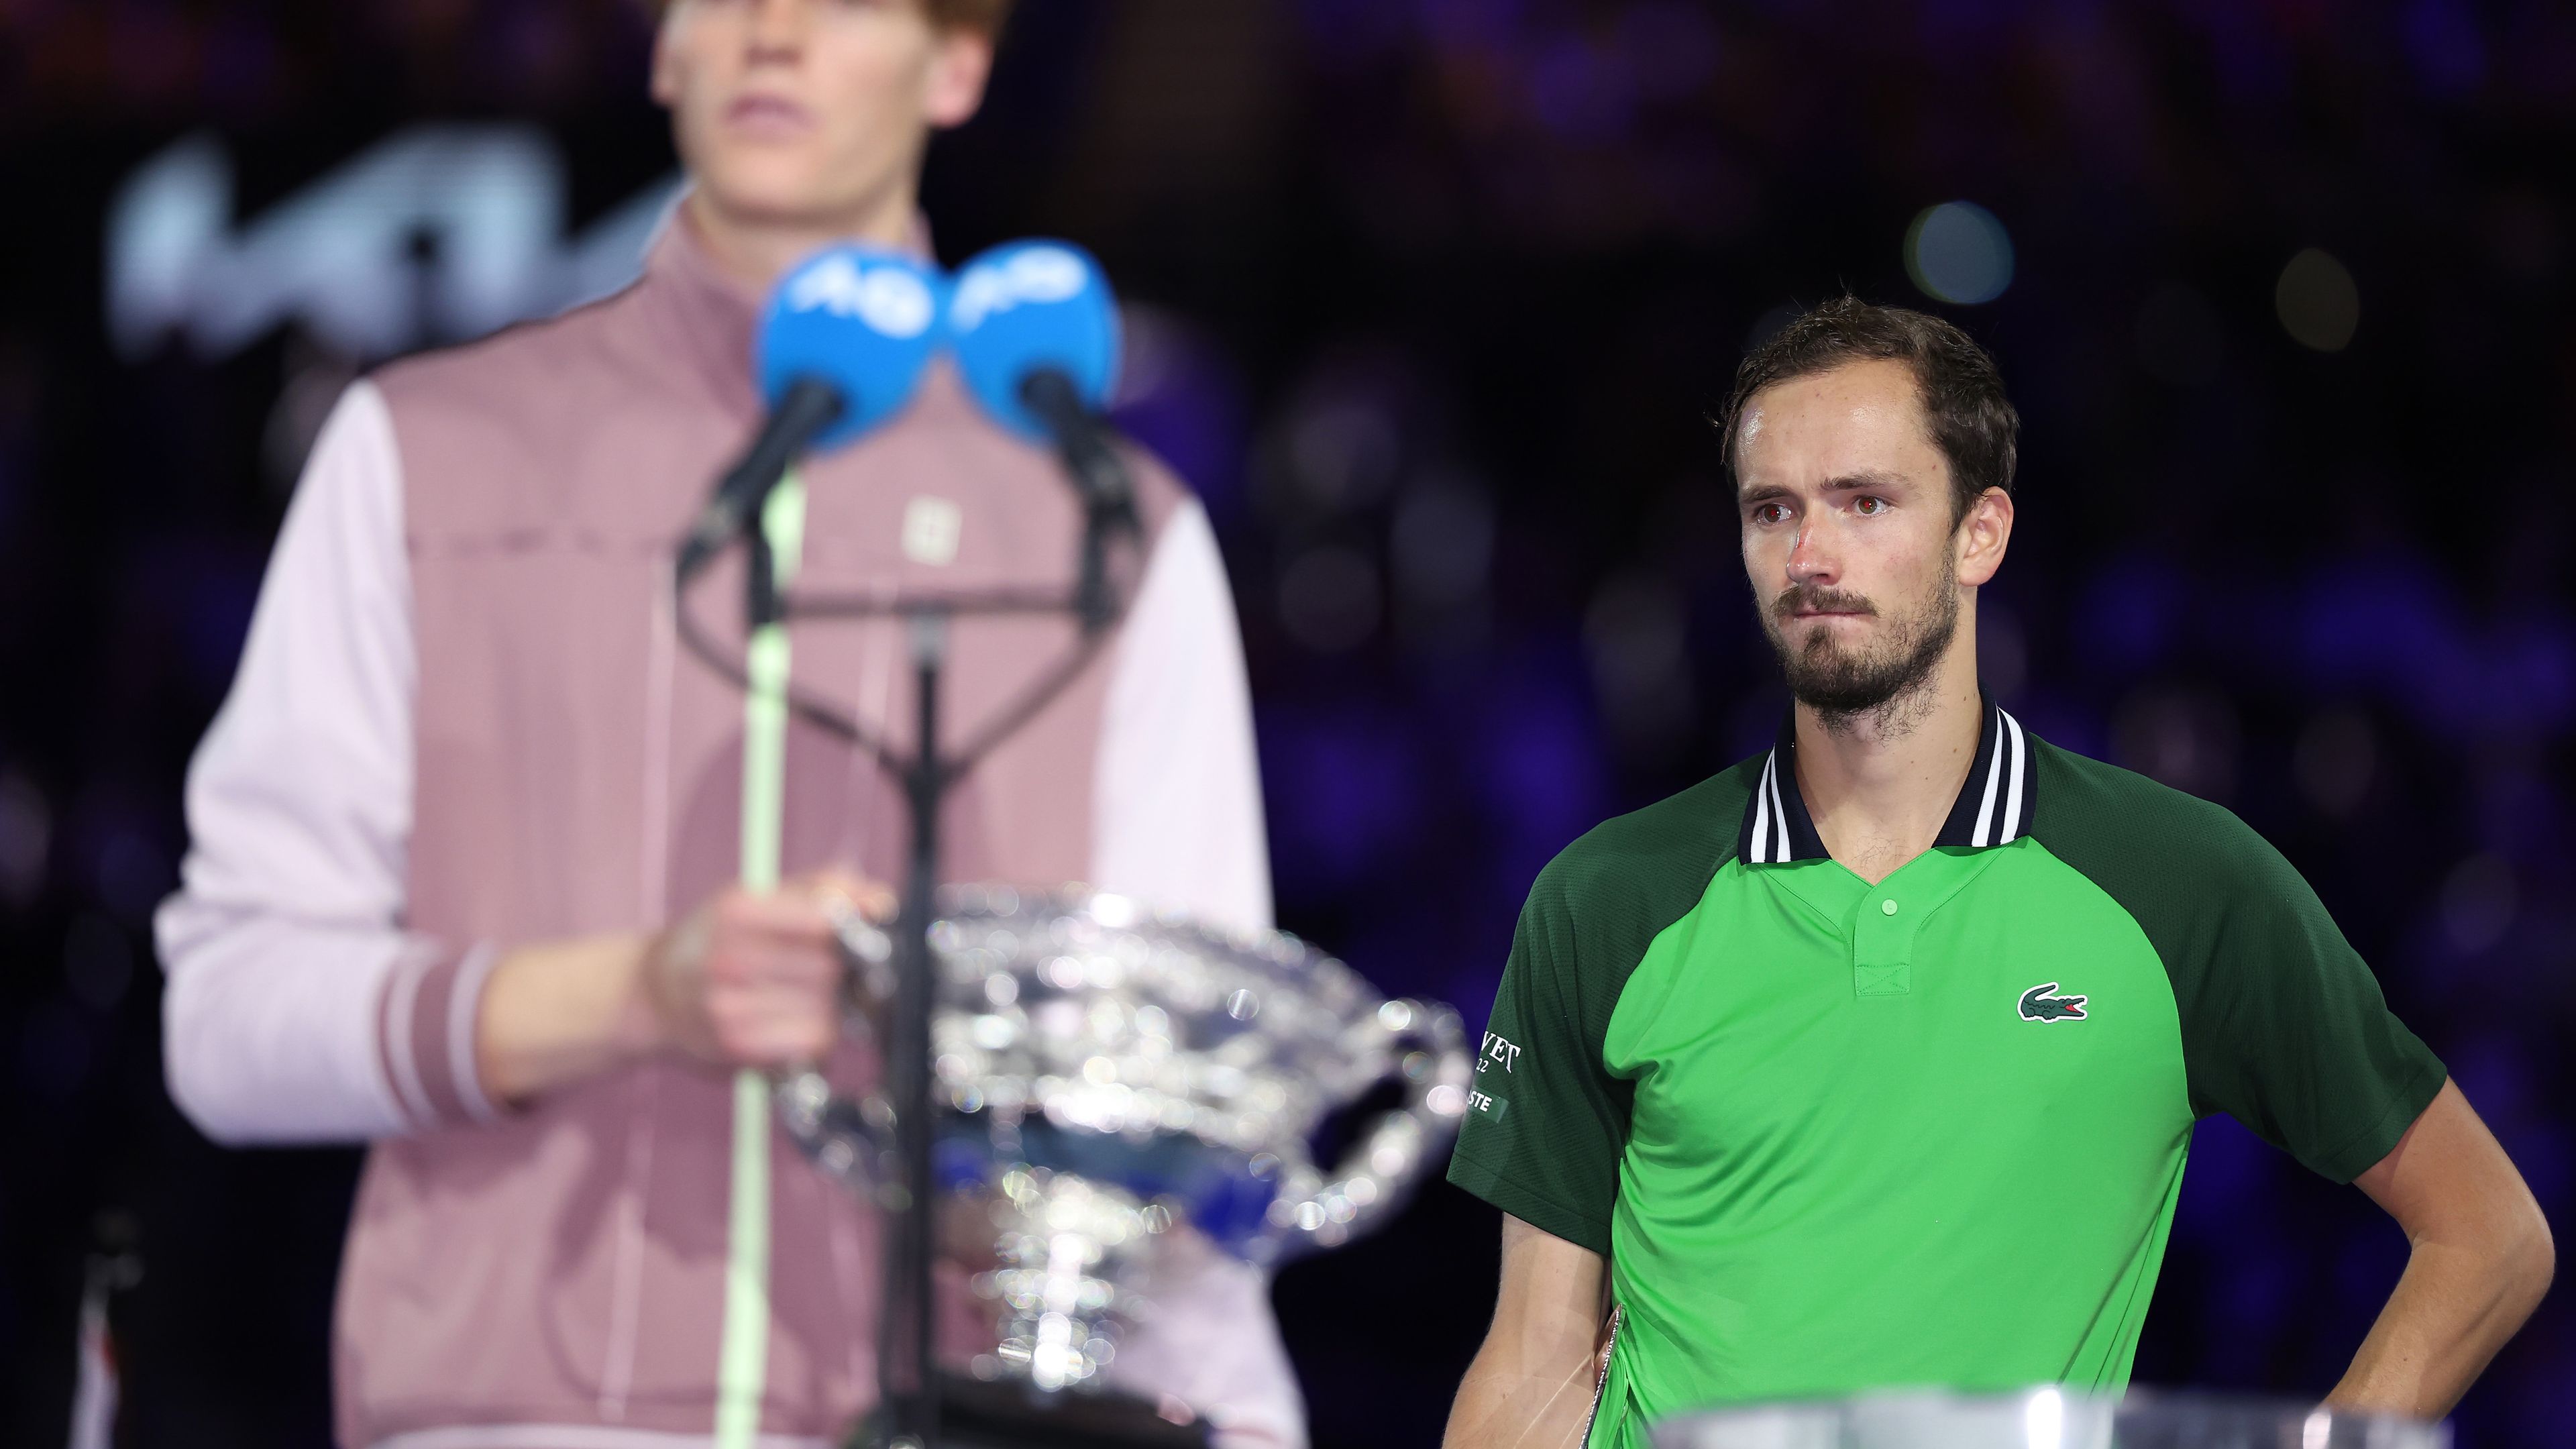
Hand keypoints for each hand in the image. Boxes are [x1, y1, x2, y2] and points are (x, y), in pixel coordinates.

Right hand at [642, 869, 894, 1070]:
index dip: (855, 926)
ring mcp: (729, 1007)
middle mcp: (729, 959)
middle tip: (837, 967)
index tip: (861, 930)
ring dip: (834, 1004)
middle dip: (845, 968)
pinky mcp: (737, 1048)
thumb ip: (823, 888)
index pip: (826, 918)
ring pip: (828, 1008)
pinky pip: (813, 1041)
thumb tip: (881, 901)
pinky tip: (798, 1020)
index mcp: (737, 910)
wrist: (655, 996)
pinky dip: (819, 1033)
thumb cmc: (718, 939)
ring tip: (810, 994)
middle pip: (831, 966)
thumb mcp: (759, 897)